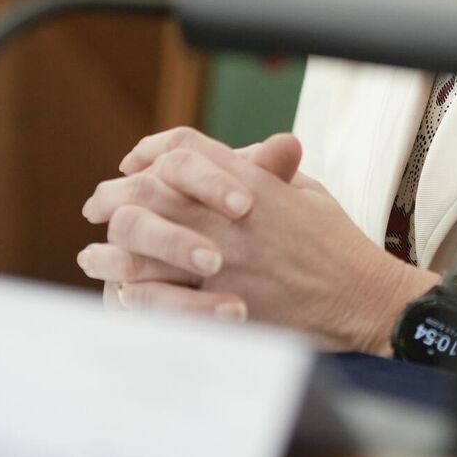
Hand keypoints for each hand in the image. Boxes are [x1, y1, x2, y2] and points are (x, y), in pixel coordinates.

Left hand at [78, 127, 430, 350]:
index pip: (183, 151)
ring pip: (146, 246)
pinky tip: (121, 295)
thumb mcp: (303, 190)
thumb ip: (262, 169)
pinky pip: (162, 298)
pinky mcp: (222, 306)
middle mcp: (230, 217)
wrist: (362, 297)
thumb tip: (229, 156)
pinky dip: (135, 295)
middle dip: (116, 196)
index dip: (150, 152)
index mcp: (250, 181)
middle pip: (152, 192)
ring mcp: (223, 262)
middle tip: (97, 205)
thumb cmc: (336, 243)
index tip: (131, 165)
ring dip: (112, 250)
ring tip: (94, 257)